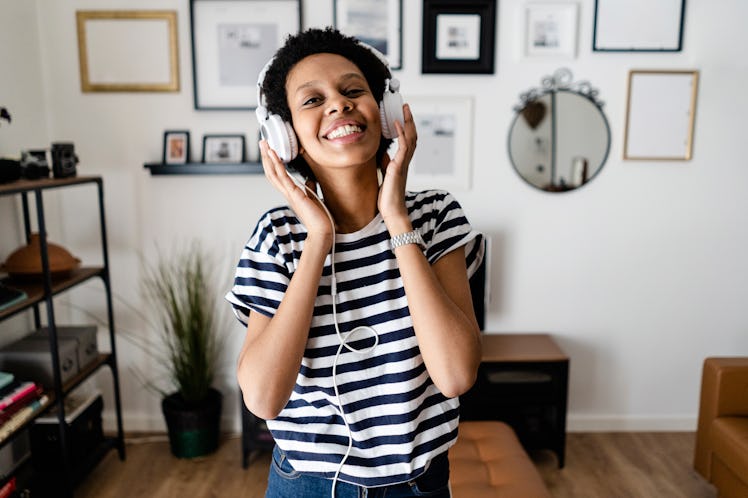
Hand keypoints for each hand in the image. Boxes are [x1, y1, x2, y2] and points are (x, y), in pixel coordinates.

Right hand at [260, 140, 332, 249]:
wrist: (321, 230)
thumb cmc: (318, 217)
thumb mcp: (312, 198)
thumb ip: (308, 188)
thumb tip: (308, 180)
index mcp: (290, 193)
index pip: (277, 175)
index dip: (271, 162)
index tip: (269, 150)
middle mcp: (287, 193)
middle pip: (271, 172)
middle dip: (265, 156)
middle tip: (262, 142)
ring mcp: (289, 193)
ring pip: (273, 173)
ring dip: (268, 157)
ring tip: (264, 143)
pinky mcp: (294, 194)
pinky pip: (283, 177)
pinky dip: (277, 164)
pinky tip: (274, 154)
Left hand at [378, 103, 416, 228]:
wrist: (391, 211)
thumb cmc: (388, 197)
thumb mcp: (385, 176)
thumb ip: (386, 164)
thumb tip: (383, 154)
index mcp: (402, 163)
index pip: (407, 140)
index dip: (406, 127)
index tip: (402, 115)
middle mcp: (405, 161)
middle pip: (412, 135)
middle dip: (409, 120)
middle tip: (405, 106)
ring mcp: (403, 163)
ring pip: (410, 138)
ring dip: (407, 122)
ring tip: (404, 109)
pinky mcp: (399, 166)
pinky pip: (403, 146)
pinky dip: (401, 133)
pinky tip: (396, 124)